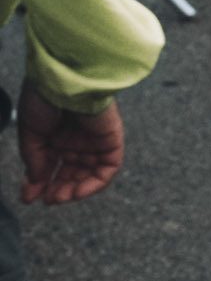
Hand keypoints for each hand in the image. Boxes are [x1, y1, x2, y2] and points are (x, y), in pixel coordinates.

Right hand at [18, 82, 123, 203]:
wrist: (63, 80)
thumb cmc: (44, 99)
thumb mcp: (31, 134)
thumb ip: (36, 161)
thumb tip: (36, 186)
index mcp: (57, 134)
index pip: (52, 166)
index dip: (41, 183)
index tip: (29, 196)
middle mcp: (76, 138)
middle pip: (71, 173)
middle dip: (58, 189)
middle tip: (47, 199)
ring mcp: (94, 139)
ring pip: (89, 174)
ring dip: (75, 190)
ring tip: (59, 197)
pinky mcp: (111, 139)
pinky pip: (108, 168)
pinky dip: (95, 184)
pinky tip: (78, 192)